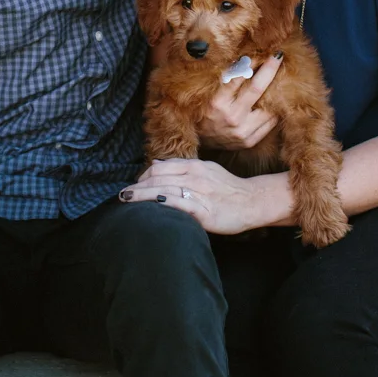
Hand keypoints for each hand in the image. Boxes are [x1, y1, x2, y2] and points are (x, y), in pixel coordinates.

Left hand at [119, 158, 286, 234]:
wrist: (253, 201)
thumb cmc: (228, 189)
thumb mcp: (207, 171)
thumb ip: (184, 169)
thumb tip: (158, 166)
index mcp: (194, 166)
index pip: (159, 167)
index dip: (143, 177)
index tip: (135, 186)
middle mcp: (194, 175)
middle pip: (157, 177)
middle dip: (137, 186)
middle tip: (124, 195)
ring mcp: (199, 192)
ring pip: (163, 189)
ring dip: (141, 195)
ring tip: (127, 200)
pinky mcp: (204, 210)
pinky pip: (178, 204)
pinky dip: (161, 204)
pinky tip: (150, 207)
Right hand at [197, 53, 281, 149]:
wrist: (200, 140)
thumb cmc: (204, 112)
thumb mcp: (211, 94)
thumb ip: (227, 80)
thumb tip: (246, 60)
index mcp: (217, 102)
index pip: (238, 76)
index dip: (251, 62)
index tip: (260, 52)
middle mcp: (231, 117)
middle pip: (256, 88)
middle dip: (269, 70)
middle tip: (277, 56)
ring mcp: (242, 131)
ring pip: (268, 108)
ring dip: (274, 93)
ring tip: (277, 81)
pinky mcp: (249, 141)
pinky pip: (270, 123)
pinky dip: (273, 111)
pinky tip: (273, 103)